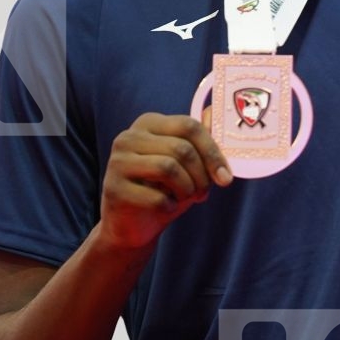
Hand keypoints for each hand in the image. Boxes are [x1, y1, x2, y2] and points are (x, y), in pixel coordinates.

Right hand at [99, 112, 231, 250]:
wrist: (131, 226)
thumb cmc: (163, 190)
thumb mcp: (186, 164)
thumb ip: (199, 141)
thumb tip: (213, 113)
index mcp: (148, 124)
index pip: (188, 126)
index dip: (212, 152)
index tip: (225, 177)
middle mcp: (129, 137)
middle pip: (181, 148)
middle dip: (201, 176)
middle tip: (203, 193)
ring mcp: (118, 161)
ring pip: (169, 168)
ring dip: (187, 189)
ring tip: (185, 198)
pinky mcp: (114, 188)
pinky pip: (156, 196)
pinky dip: (170, 206)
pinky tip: (166, 207)